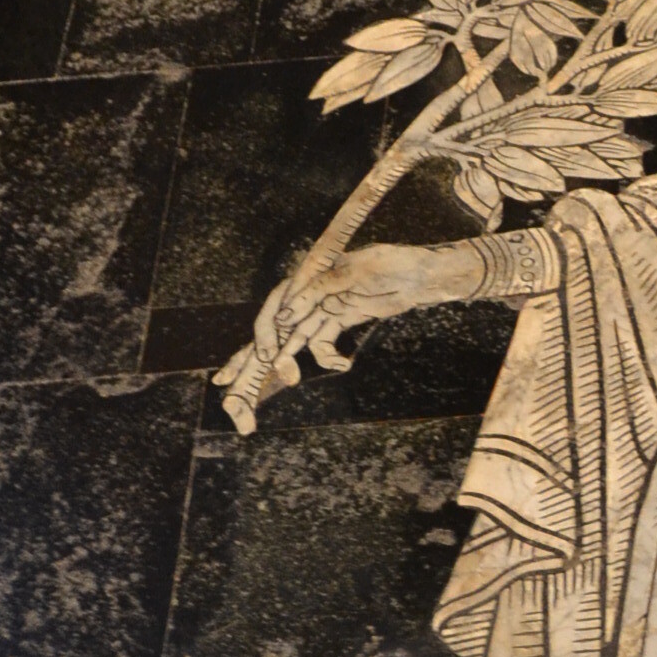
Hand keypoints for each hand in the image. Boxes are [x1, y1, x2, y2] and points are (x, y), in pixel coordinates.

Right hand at [214, 242, 483, 432]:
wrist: (425, 274)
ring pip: (293, 342)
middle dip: (252, 359)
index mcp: (311, 277)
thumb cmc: (395, 264)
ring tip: (285, 385)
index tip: (267, 356)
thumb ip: (322, 288)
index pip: (276, 305)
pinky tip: (344, 363)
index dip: (266, 331)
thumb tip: (288, 315)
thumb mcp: (361, 270)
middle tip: (230, 392)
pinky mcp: (339, 322)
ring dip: (284, 366)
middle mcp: (311, 294)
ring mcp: (324, 310)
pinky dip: (327, 358)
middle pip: (275, 328)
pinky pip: (322, 345)